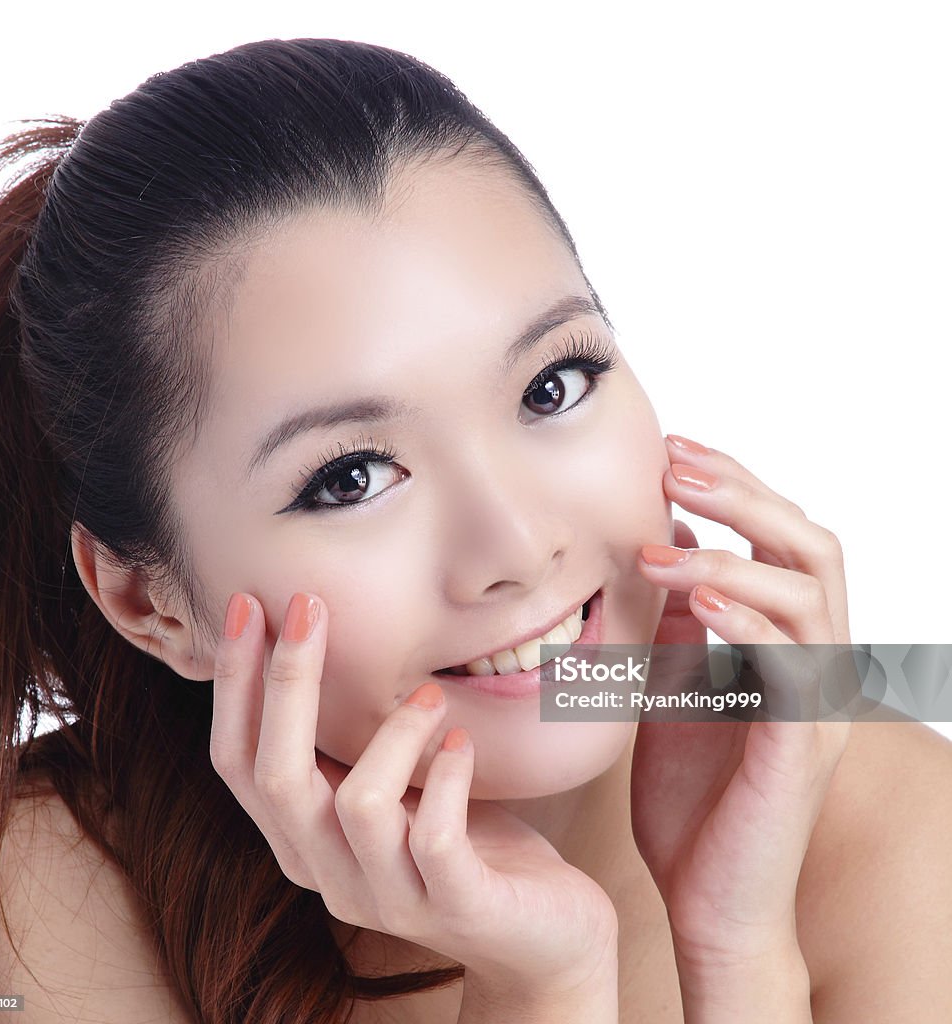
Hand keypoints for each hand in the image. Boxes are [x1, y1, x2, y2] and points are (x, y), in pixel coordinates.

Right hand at [207, 592, 619, 996]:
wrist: (539, 936)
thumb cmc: (462, 839)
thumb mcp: (393, 786)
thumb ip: (349, 746)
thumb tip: (319, 643)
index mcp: (304, 841)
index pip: (239, 763)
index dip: (233, 684)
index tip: (248, 606)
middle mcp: (330, 874)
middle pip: (277, 777)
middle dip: (287, 682)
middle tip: (311, 606)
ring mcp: (391, 899)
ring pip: (357, 805)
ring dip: (393, 734)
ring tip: (430, 698)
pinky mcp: (457, 908)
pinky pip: (434, 839)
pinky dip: (447, 779)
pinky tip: (462, 744)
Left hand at [630, 434, 852, 971]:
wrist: (708, 899)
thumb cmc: (691, 797)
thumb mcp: (674, 686)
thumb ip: (679, 620)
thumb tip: (663, 541)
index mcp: (788, 643)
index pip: (780, 539)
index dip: (734, 487)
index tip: (672, 452)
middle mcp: (817, 664)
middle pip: (811, 547)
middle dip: (743, 495)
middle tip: (675, 462)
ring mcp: (817, 704)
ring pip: (809, 596)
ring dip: (730, 558)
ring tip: (659, 549)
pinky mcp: (801, 747)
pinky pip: (793, 667)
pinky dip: (749, 623)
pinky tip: (700, 599)